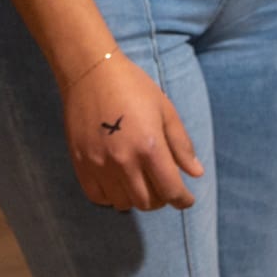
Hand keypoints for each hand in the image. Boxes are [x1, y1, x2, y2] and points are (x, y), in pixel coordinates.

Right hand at [61, 54, 203, 210]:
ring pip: (123, 203)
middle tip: (163, 186)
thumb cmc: (133, 86)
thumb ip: (181, 144)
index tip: (186, 199)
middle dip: (161, 199)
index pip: (170, 190)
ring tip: (140, 184)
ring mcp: (99, 165)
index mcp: (149, 147)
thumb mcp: (165, 110)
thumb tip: (196, 174)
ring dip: (136, 198)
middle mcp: (124, 161)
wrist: (90, 72)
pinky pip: (98, 197)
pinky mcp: (80, 164)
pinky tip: (118, 183)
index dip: (183, 200)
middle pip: (147, 202)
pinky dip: (112, 197)